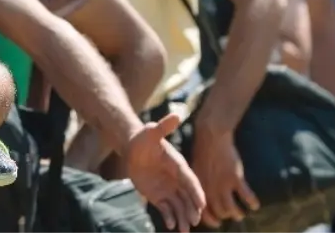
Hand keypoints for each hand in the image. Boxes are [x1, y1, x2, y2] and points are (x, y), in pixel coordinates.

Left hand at [123, 114, 204, 231]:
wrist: (132, 147)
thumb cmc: (143, 138)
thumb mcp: (151, 131)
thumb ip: (163, 126)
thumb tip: (176, 114)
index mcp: (178, 165)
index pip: (190, 180)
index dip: (196, 192)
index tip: (202, 204)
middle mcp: (176, 179)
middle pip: (188, 197)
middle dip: (193, 210)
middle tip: (196, 221)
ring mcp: (168, 188)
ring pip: (179, 206)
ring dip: (183, 218)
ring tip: (184, 231)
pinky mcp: (158, 196)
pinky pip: (166, 209)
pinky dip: (170, 217)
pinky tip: (171, 226)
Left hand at [190, 127, 256, 226]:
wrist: (211, 137)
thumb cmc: (203, 151)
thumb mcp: (196, 169)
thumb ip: (200, 184)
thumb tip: (204, 197)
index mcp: (199, 187)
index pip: (203, 212)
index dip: (211, 220)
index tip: (217, 223)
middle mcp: (210, 189)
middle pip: (220, 212)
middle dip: (226, 216)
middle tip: (232, 215)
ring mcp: (223, 184)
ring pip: (232, 209)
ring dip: (238, 213)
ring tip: (242, 213)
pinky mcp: (235, 178)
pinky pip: (246, 196)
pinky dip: (252, 202)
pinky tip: (255, 204)